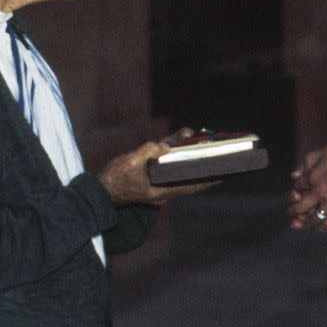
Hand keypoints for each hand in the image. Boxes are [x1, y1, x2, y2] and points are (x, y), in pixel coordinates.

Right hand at [97, 128, 218, 205]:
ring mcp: (158, 180)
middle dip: (203, 162)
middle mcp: (164, 187)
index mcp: (162, 191)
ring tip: (198, 135)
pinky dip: (175, 150)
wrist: (100, 190)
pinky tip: (180, 136)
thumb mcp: (130, 163)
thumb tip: (164, 146)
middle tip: (219, 150)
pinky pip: (168, 161)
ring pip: (179, 165)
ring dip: (188, 151)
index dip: (210, 179)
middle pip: (189, 175)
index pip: (192, 186)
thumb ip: (148, 152)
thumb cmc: (115, 179)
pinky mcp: (152, 173)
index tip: (226, 173)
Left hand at [287, 146, 326, 231]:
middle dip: (293, 211)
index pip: (298, 187)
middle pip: (302, 207)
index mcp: (312, 179)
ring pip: (315, 218)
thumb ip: (307, 162)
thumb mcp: (323, 153)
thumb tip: (295, 174)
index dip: (294, 189)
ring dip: (306, 223)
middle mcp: (319, 194)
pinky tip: (321, 228)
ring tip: (299, 226)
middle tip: (289, 214)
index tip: (294, 192)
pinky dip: (326, 226)